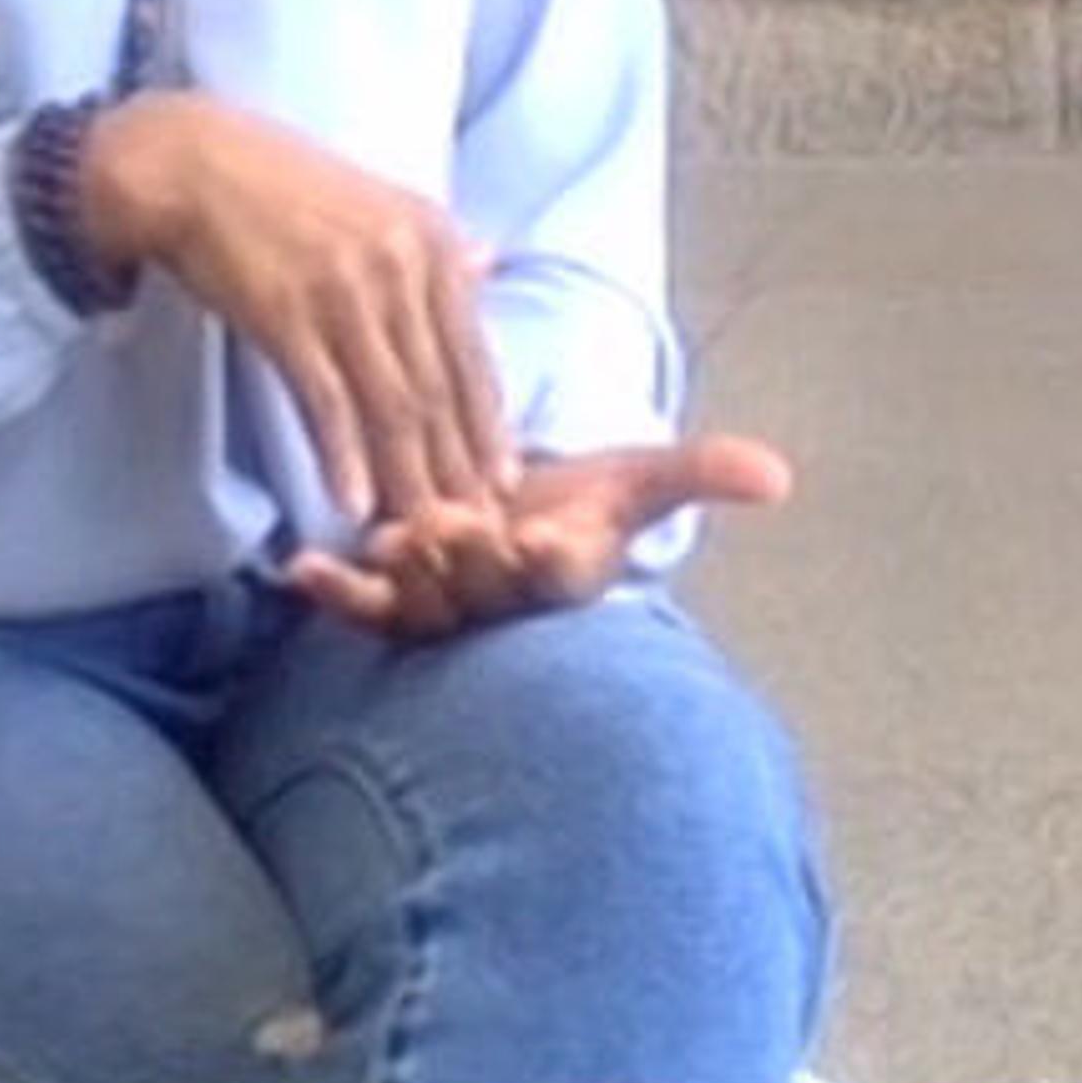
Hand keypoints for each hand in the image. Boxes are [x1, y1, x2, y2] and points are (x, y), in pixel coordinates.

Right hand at [75, 91, 515, 528]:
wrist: (196, 163)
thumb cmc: (286, 188)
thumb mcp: (378, 204)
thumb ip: (435, 248)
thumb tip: (489, 263)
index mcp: (433, 238)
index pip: (473, 351)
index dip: (488, 424)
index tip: (503, 484)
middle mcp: (402, 264)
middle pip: (439, 387)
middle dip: (458, 466)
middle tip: (472, 530)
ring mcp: (346, 290)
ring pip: (391, 402)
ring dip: (408, 477)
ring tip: (420, 535)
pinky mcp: (287, 314)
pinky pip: (326, 400)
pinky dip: (344, 456)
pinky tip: (353, 504)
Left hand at [284, 432, 793, 642]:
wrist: (524, 528)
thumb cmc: (585, 504)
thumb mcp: (642, 479)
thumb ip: (705, 472)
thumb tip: (782, 477)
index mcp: (565, 573)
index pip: (559, 576)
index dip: (547, 562)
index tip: (538, 539)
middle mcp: (502, 603)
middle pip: (482, 594)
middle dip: (466, 564)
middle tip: (445, 524)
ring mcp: (446, 607)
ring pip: (423, 607)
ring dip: (404, 579)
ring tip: (387, 538)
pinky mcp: (396, 603)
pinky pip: (362, 609)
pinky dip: (333, 591)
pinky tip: (300, 568)